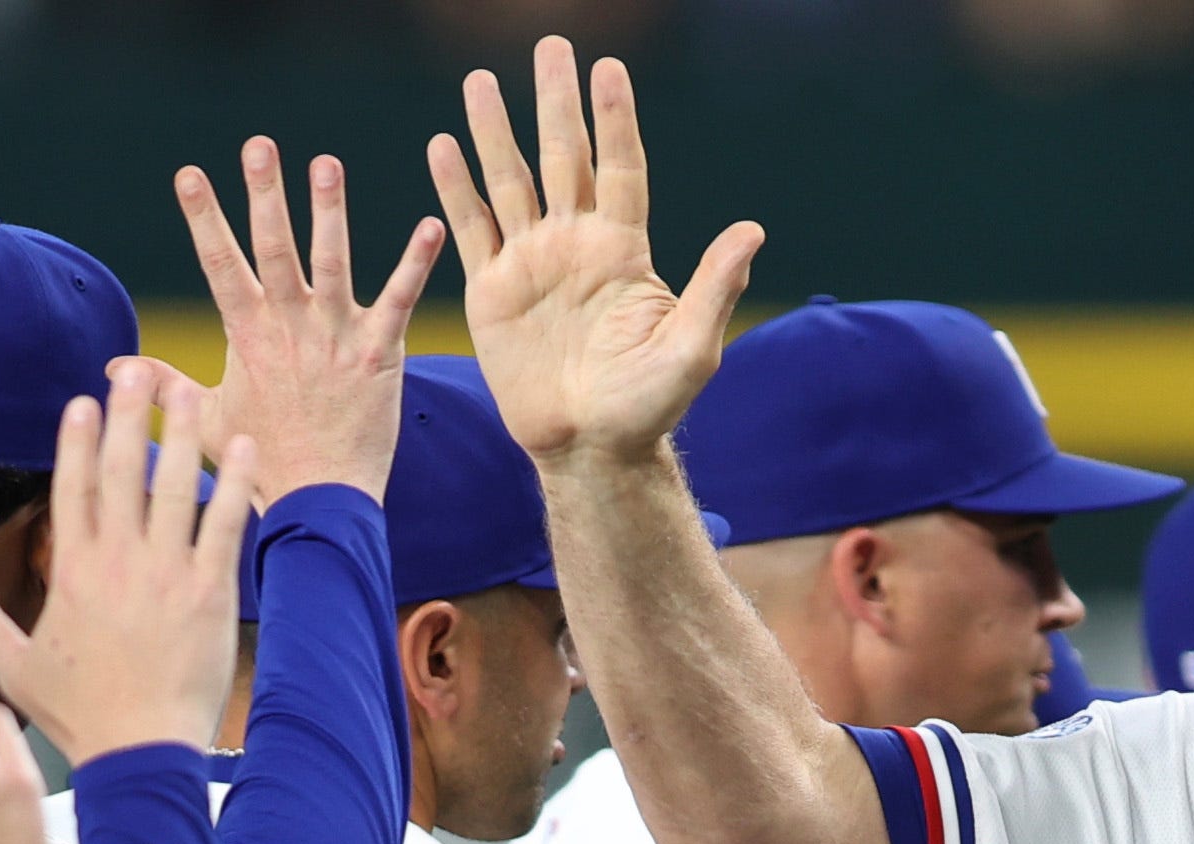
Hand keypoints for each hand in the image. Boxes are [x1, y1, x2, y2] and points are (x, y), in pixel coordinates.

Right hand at [0, 367, 254, 766]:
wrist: (141, 750)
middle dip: (126, 416)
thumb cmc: (83, 715)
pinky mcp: (209, 590)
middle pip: (119, 471)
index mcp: (73, 573)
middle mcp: (117, 561)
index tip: (83, 403)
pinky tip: (241, 444)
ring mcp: (165, 572)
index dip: (77, 442)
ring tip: (185, 390)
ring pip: (172, 485)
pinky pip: (223, 523)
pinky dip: (232, 482)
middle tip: (135, 371)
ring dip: (178, 432)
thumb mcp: (18, 668)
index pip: (72, 490)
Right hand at [176, 137, 441, 505]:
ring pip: (331, 261)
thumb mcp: (206, 421)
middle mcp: (289, 327)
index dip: (204, 217)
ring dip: (329, 211)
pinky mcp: (378, 353)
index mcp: (248, 335)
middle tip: (259, 145)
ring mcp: (334, 337)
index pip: (219, 264)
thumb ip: (164, 386)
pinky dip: (415, 263)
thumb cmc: (262, 464)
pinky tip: (430, 225)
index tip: (189, 174)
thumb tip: (114, 370)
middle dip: (264, 195)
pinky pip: (399, 300)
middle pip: (272, 249)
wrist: (320, 504)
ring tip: (325, 163)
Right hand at [431, 37, 761, 468]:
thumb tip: (751, 231)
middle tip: (549, 45)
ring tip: (479, 81)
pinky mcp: (493, 292)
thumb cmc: (647, 406)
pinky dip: (456, 189)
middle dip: (554, 103)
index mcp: (623, 249)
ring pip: (510, 181)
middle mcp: (575, 244)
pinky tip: (442, 145)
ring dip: (494, 132)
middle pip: (563, 157)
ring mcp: (532, 263)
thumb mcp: (692, 350)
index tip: (608, 69)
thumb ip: (714, 287)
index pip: (619, 168)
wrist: (589, 449)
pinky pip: (471, 229)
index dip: (614, 120)